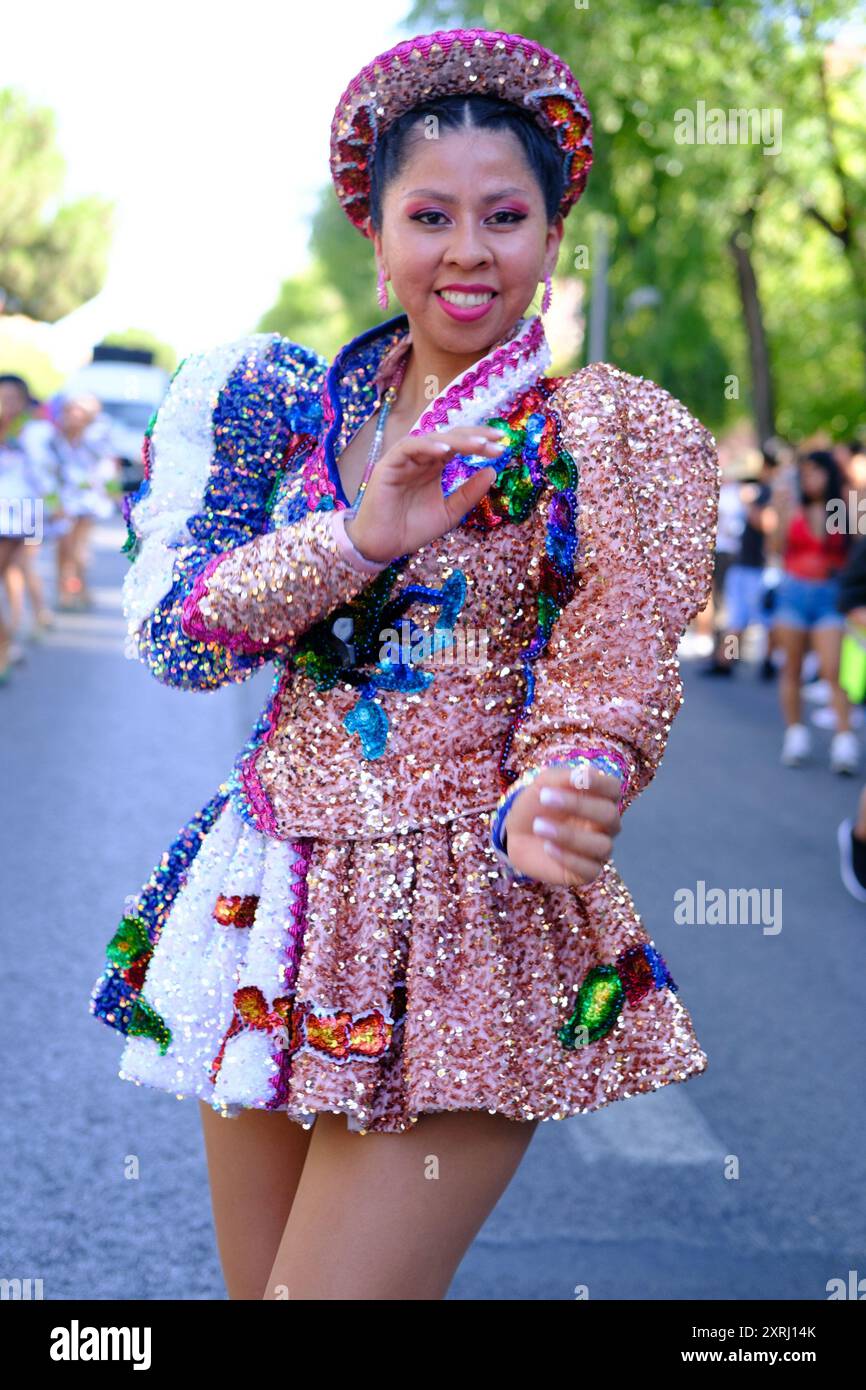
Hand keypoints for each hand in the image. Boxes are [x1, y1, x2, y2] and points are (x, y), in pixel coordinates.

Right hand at [343, 425, 507, 564]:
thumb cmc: (412, 529)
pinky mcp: (389, 464)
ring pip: (432, 438)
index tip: (502, 445)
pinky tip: (446, 451)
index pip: (459, 445)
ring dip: (457, 439)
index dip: (480, 442)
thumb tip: (493, 472)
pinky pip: (409, 447)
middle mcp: (420, 458)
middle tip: (497, 440)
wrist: (382, 546)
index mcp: (434, 466)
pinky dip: (427, 446)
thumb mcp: (449, 513)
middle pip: (449, 437)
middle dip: (474, 436)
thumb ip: (469, 494)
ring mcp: (404, 459)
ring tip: (479, 445)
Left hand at [502, 764, 623, 887]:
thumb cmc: (535, 806)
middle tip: (544, 798)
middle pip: (610, 815)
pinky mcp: (587, 872)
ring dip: (569, 835)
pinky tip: (547, 848)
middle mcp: (604, 825)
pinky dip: (569, 858)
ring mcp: (598, 849)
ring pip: (603, 846)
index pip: (613, 788)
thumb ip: (563, 777)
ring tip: (539, 827)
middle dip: (579, 806)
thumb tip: (584, 774)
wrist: (515, 835)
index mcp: (599, 799)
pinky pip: (591, 870)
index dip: (600, 783)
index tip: (576, 779)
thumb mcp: (543, 784)